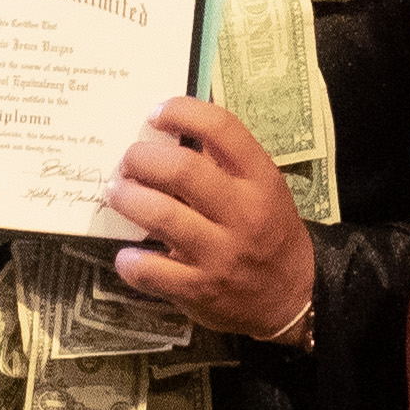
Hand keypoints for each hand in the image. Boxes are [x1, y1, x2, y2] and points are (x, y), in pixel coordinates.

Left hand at [107, 97, 315, 340]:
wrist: (291, 297)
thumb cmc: (268, 231)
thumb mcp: (263, 189)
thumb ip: (223, 161)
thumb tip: (170, 125)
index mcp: (260, 179)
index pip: (222, 128)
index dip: (181, 112)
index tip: (156, 115)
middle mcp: (243, 214)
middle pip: (181, 170)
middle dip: (140, 158)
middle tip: (127, 162)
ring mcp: (220, 254)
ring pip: (160, 215)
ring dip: (126, 198)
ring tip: (117, 194)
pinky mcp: (199, 290)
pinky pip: (150, 270)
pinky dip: (129, 260)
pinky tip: (128, 255)